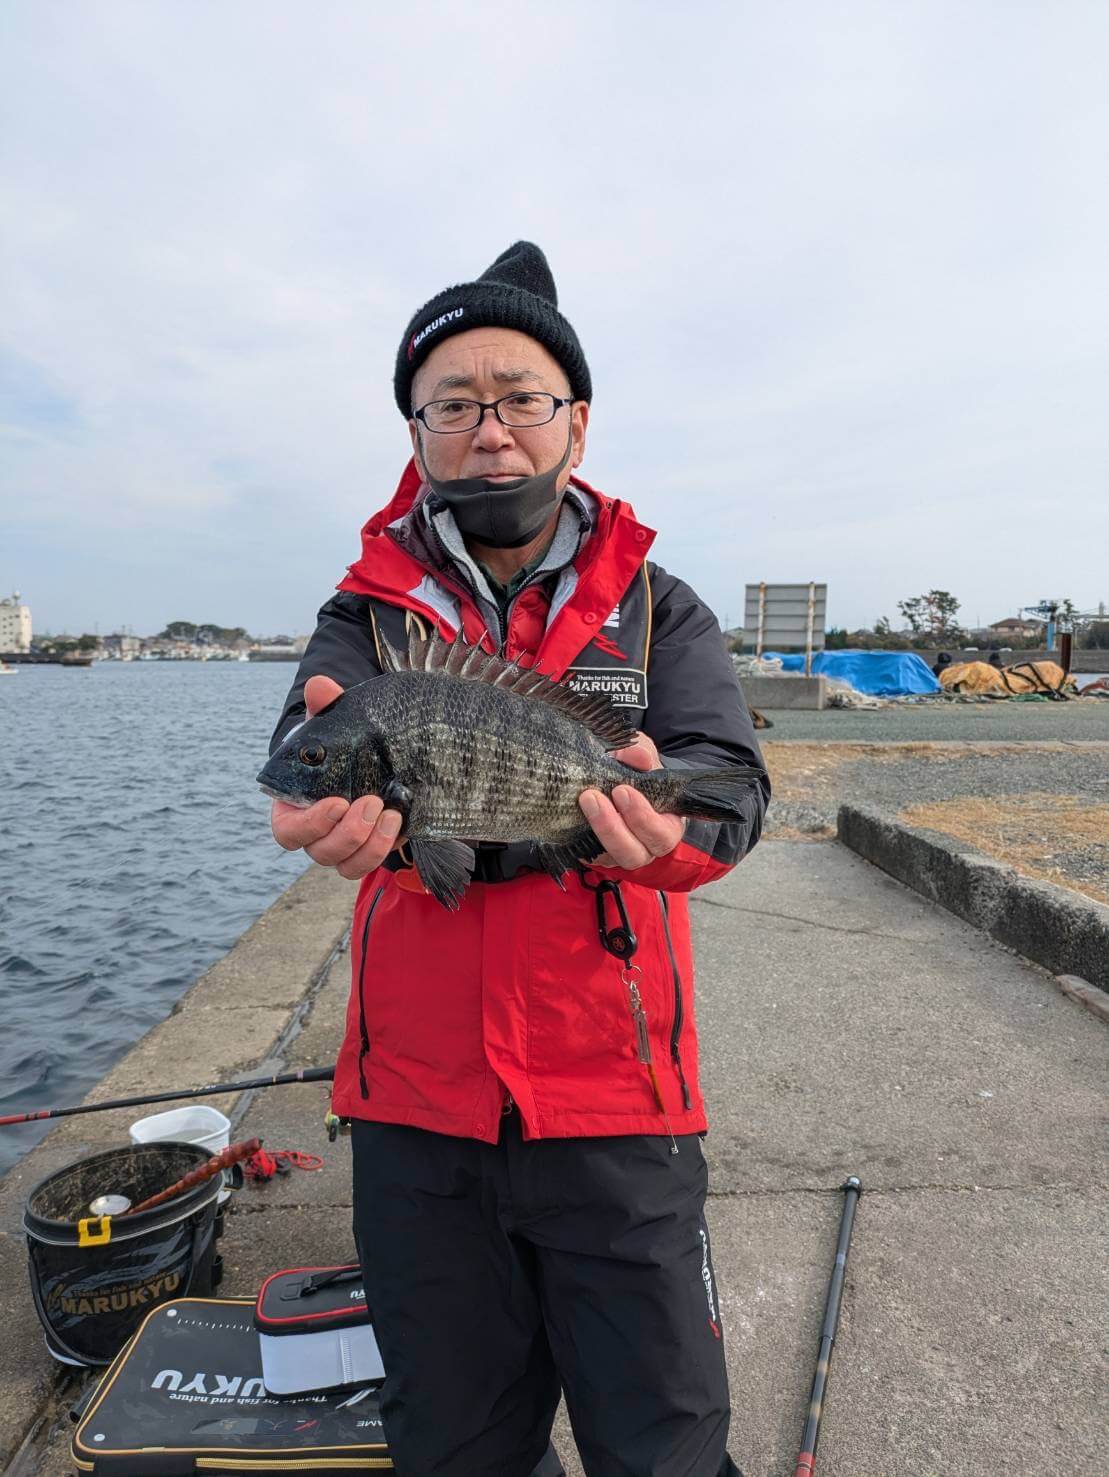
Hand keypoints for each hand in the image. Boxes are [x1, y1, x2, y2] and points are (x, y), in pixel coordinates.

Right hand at [270, 674, 405, 880]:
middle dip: (348, 833)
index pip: (288, 832)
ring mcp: (345, 845)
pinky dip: (384, 846)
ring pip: (347, 865)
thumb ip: (324, 706)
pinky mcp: (370, 847)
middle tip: (371, 802)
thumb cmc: (340, 742)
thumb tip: (320, 686)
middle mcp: (316, 834)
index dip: (310, 824)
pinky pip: (371, 862)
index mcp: (294, 808)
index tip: (337, 802)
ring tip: (390, 813)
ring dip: (369, 845)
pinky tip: (400, 820)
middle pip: (321, 852)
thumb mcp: (333, 722)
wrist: (370, 754)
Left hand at [578, 732, 684, 870]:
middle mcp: (646, 848)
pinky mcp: (597, 855)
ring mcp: (620, 854)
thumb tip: (637, 754)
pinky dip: (581, 839)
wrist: (613, 781)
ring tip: (585, 800)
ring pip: (613, 857)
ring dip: (598, 830)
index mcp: (666, 827)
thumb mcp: (642, 759)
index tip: (622, 790)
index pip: (664, 834)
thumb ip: (642, 754)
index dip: (644, 818)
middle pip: (636, 854)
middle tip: (595, 796)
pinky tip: (571, 815)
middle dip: (615, 826)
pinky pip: (590, 856)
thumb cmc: (638, 774)